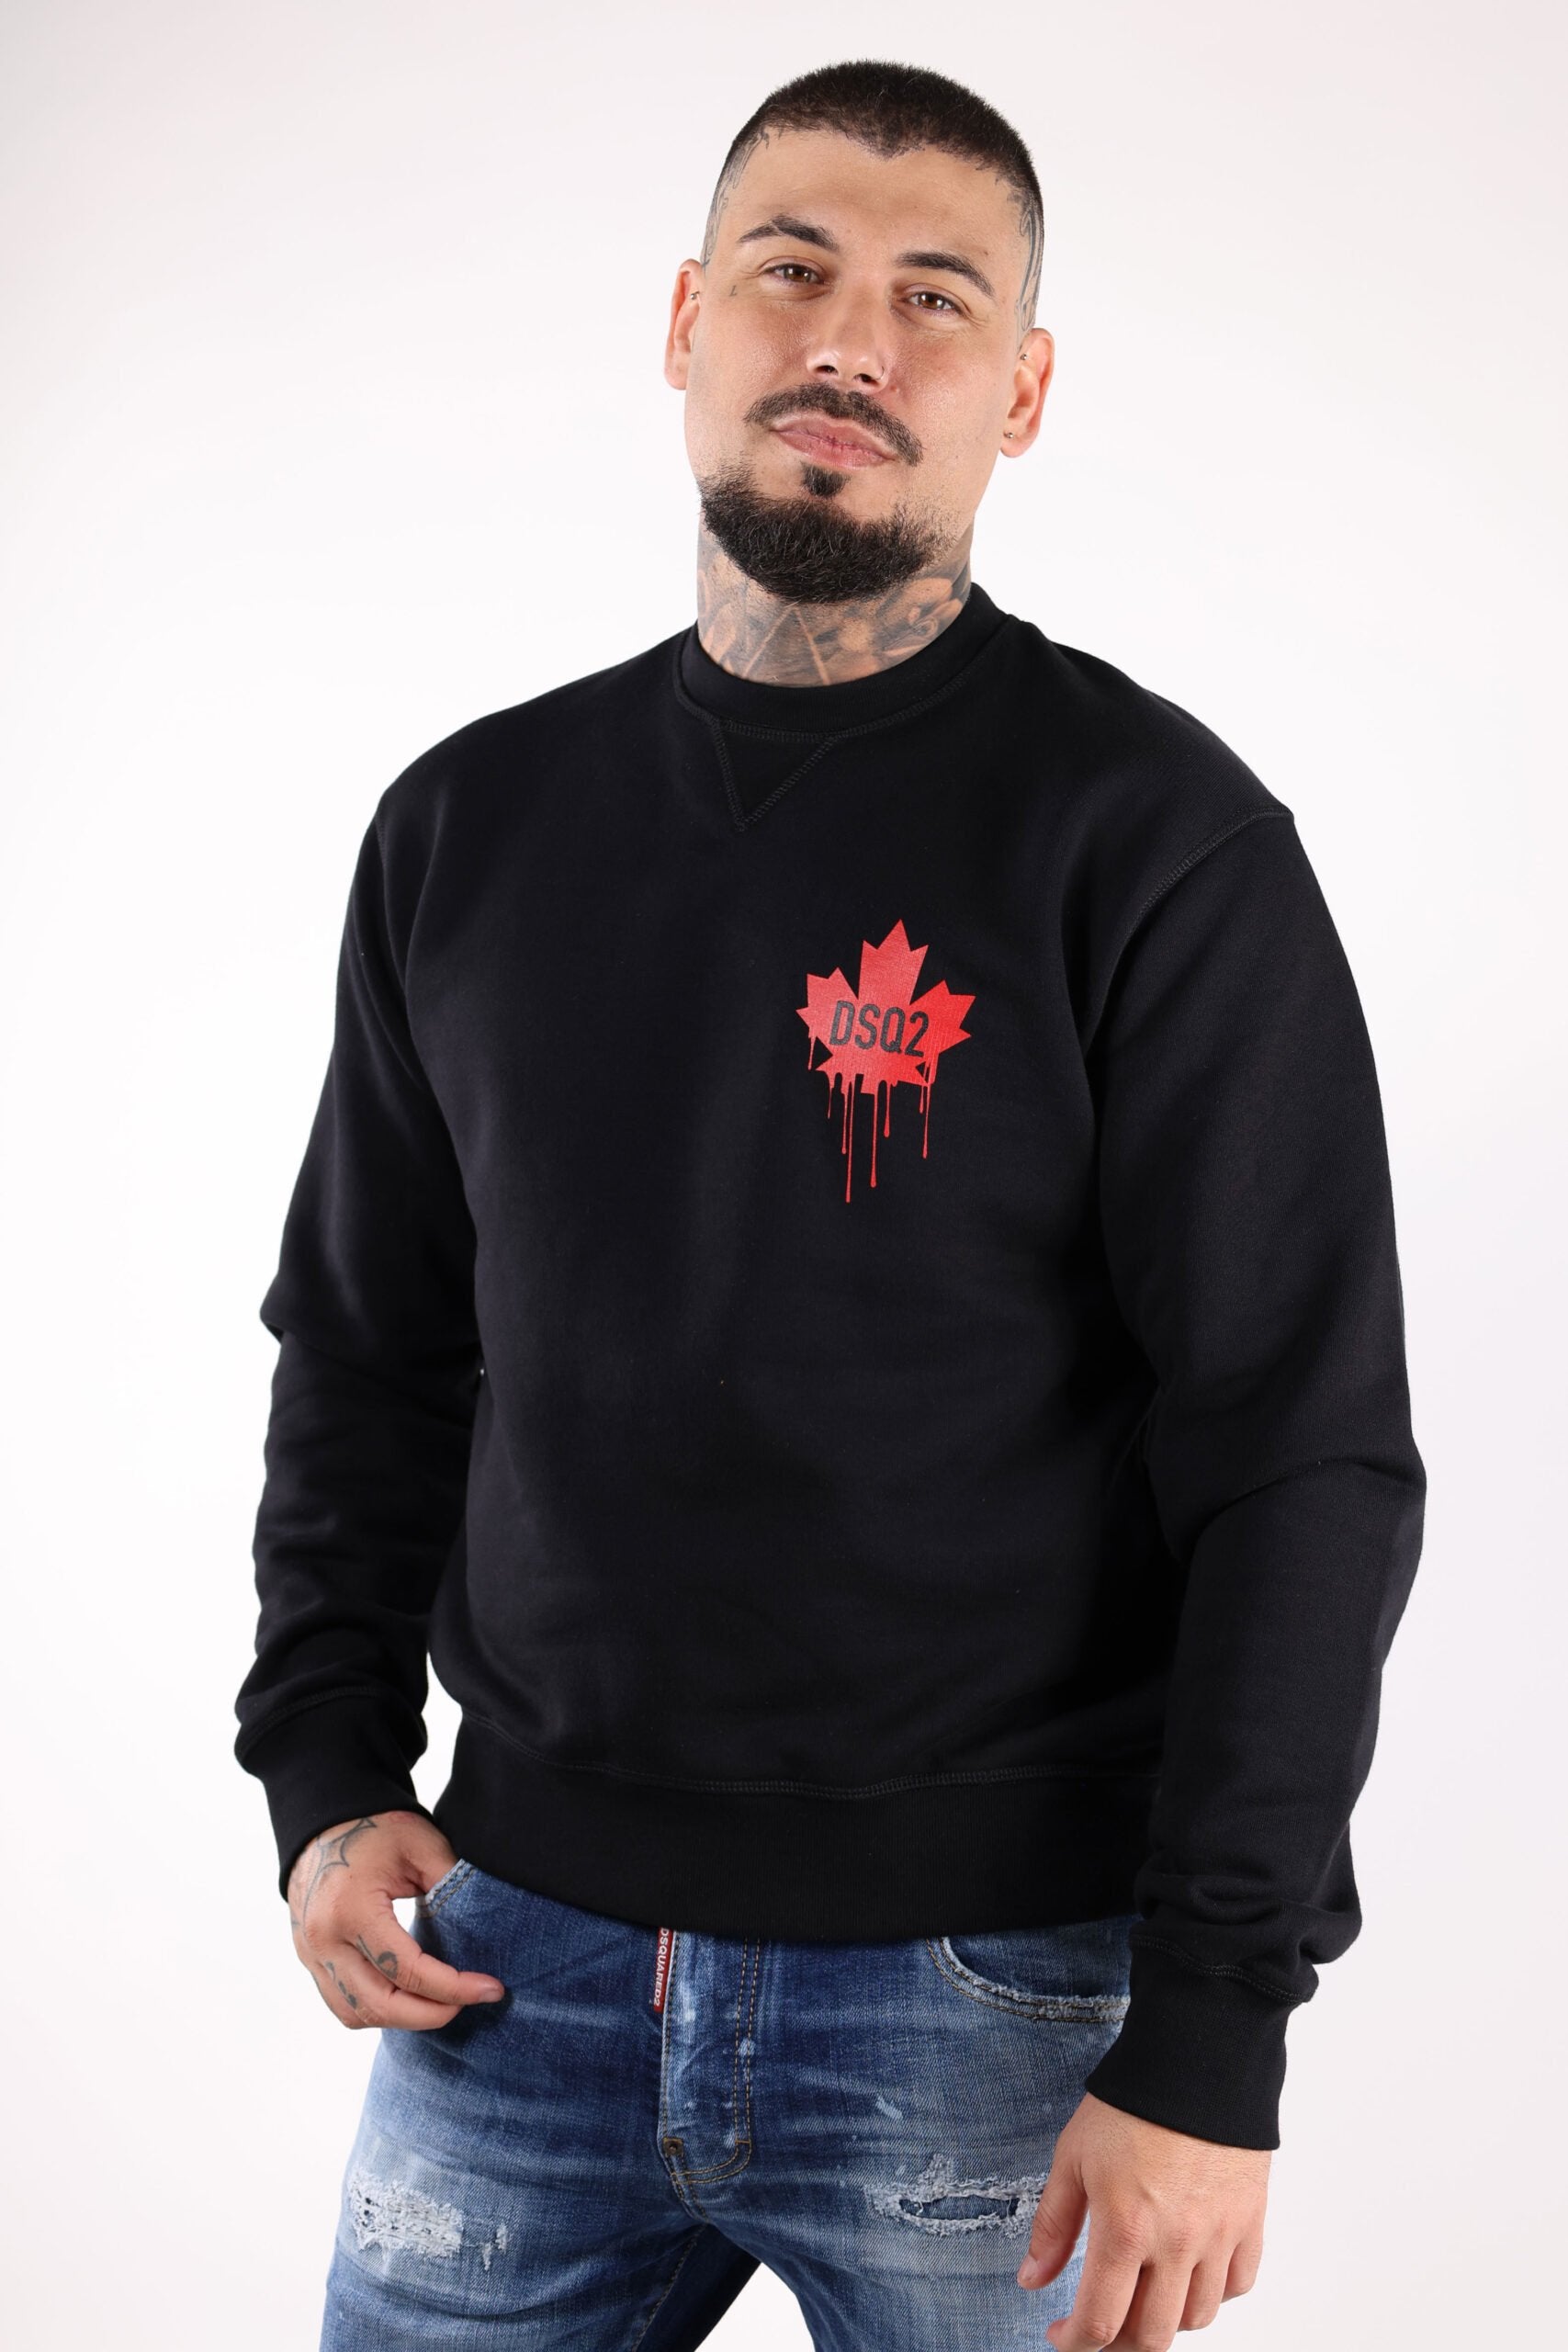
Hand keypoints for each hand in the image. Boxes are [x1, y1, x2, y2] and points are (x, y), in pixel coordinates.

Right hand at [285, 1812, 507, 2030]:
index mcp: (351, 1911)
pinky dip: (377, 2009)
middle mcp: (323, 1941)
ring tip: (441, 2002)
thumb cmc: (376, 1827)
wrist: (324, 1816)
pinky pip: (342, 2003)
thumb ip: (451, 1887)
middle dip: (431, 2014)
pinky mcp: (309, 1958)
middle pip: (379, 2006)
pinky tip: (409, 1997)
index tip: (490, 1989)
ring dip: (402, 2018)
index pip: (407, 1971)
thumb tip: (485, 1930)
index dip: (454, 1987)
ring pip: (356, 2014)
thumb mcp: (422, 1846)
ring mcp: (310, 1953)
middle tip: (469, 2002)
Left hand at [1017, 2091, 1268, 2347]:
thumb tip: (1031, 2281)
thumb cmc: (1130, 2102)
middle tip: (1098, 2327)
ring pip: (1196, 2318)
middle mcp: (1177, 2244)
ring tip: (1140, 2297)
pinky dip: (1211, 2295)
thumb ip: (1053, 2225)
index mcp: (1125, 2229)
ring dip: (1163, 2321)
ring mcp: (1219, 2236)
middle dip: (1117, 2345)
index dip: (1074, 2343)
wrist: (1197, 2058)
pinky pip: (1236, 2285)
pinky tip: (1187, 2275)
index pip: (1100, 2322)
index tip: (1059, 2335)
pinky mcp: (1250, 2221)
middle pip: (1151, 2337)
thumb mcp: (1073, 2156)